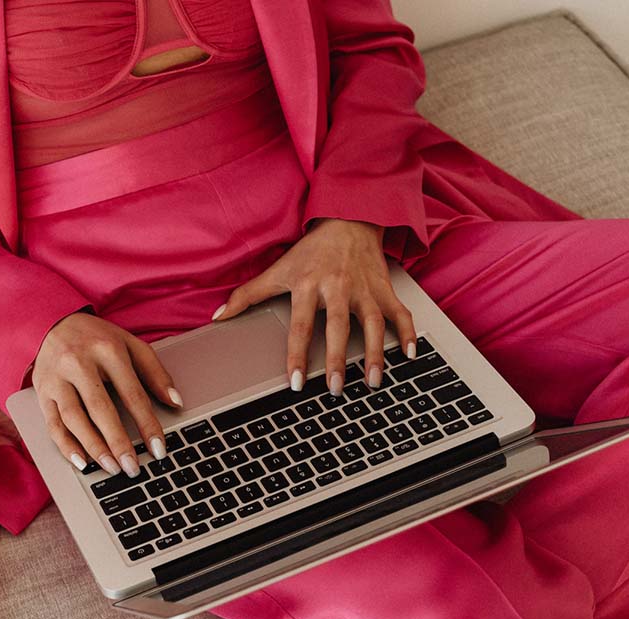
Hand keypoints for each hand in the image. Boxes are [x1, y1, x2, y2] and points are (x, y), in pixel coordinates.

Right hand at [31, 312, 183, 475]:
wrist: (54, 322)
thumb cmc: (99, 338)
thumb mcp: (132, 345)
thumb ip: (155, 373)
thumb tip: (175, 402)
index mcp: (107, 350)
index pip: (132, 394)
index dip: (147, 424)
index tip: (158, 449)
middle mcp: (78, 362)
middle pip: (100, 408)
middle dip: (118, 442)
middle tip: (133, 468)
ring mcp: (56, 377)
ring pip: (73, 418)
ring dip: (93, 447)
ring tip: (111, 468)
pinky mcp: (41, 390)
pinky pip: (52, 423)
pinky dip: (66, 445)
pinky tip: (82, 462)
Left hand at [211, 218, 417, 394]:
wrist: (348, 219)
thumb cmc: (310, 251)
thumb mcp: (278, 269)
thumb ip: (247, 295)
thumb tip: (217, 317)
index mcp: (308, 285)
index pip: (300, 326)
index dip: (297, 354)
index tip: (296, 382)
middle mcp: (338, 287)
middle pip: (338, 326)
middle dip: (338, 358)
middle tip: (336, 388)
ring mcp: (364, 288)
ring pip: (373, 322)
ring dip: (376, 352)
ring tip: (373, 381)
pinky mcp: (384, 288)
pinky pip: (400, 312)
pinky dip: (408, 332)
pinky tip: (410, 355)